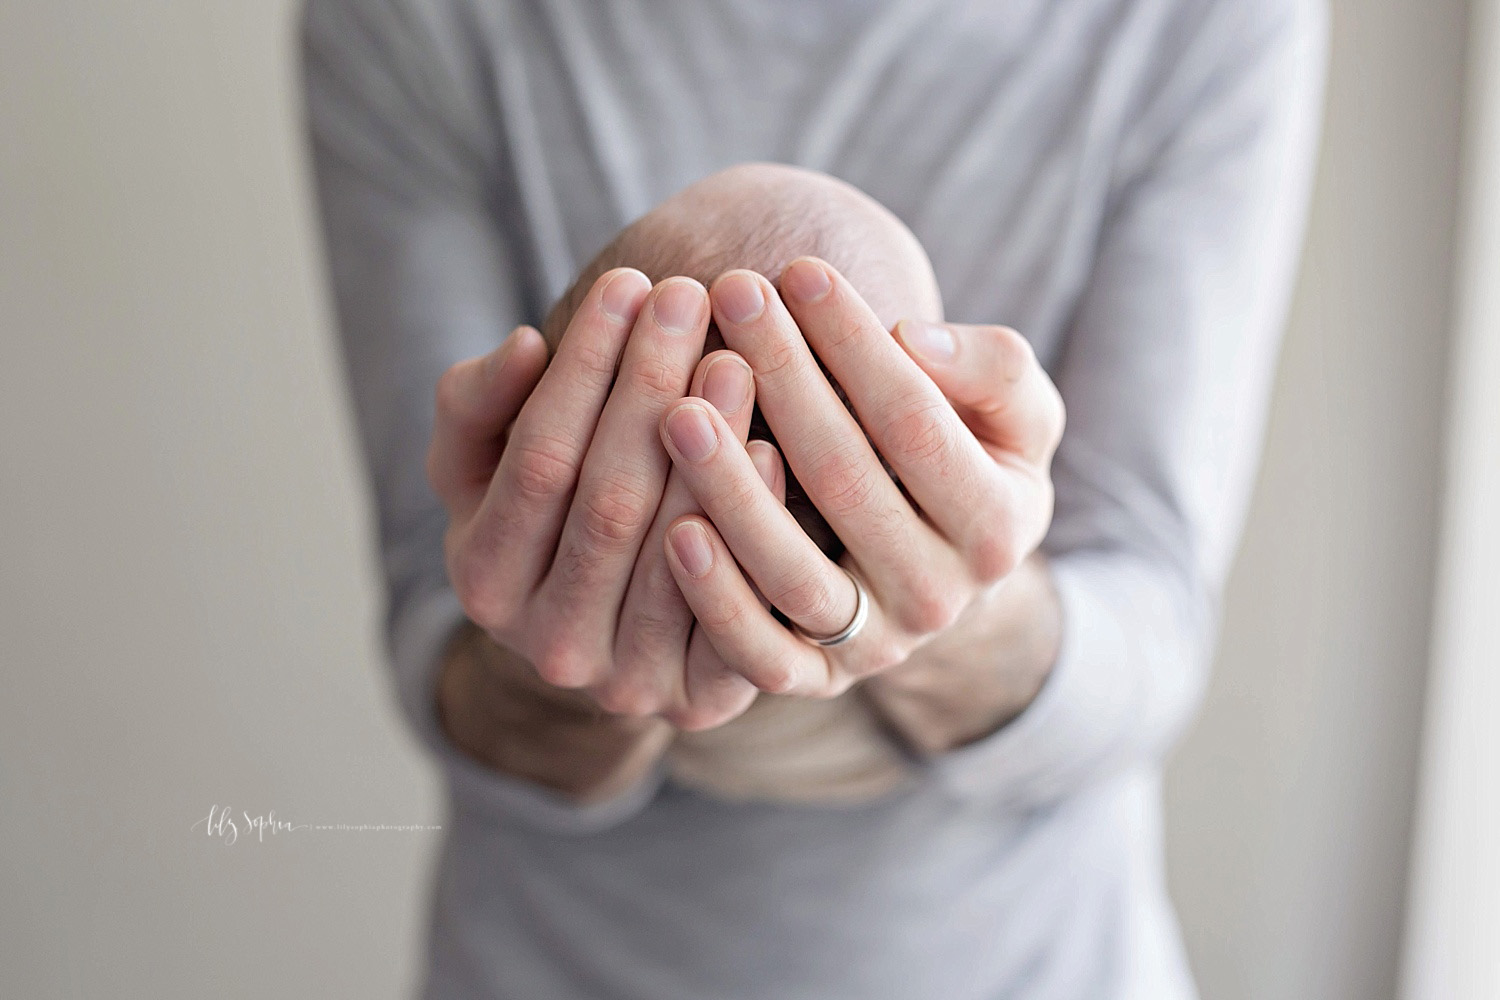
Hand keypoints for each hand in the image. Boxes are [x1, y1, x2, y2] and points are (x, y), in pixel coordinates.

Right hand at [427, 268, 764, 731]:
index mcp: (484, 583)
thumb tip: (524, 345)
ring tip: (740, 355)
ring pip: (674, 550)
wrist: (610, 622)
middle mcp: (549, 647)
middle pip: (608, 502)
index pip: (538, 460)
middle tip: (694, 297)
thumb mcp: (486, 461)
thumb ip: (480, 405)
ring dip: (712, 449)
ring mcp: (628, 684)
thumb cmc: (548, 511)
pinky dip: (753, 529)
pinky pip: (734, 613)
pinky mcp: (703, 701)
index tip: (627, 283)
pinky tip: (779, 451)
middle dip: (650, 389)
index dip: (583, 369)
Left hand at [656, 258, 1064, 697]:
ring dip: (730, 489)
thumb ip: (993, 369)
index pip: (916, 423)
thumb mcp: (1014, 413)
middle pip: (846, 481)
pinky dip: (716, 601)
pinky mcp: (813, 681)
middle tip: (729, 296)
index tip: (800, 271)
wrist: (939, 565)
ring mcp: (875, 647)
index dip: (856, 346)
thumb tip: (916, 340)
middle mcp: (942, 598)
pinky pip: (758, 655)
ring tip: (677, 408)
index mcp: (1002, 527)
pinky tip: (672, 531)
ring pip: (793, 574)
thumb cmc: (966, 458)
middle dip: (784, 379)